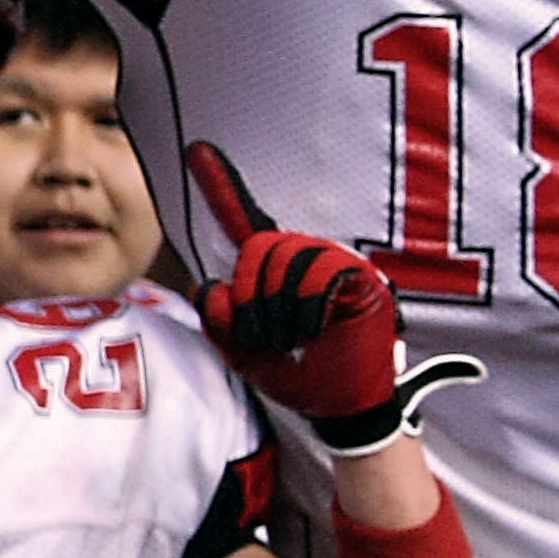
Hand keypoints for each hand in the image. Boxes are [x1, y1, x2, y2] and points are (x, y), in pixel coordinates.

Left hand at [186, 142, 480, 451]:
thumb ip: (219, 318)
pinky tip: (316, 331)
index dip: (220, 187)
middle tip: (270, 336)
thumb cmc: (296, 376)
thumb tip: (208, 284)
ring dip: (279, 309)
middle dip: (251, 299)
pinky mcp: (361, 278)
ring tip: (294, 337)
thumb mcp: (242, 351)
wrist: (339, 406)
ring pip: (284, 259)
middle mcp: (304, 259)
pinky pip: (319, 274)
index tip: (196, 151)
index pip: (244, 223)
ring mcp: (336, 264)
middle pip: (257, 248)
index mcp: (273, 272)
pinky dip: (308, 308)